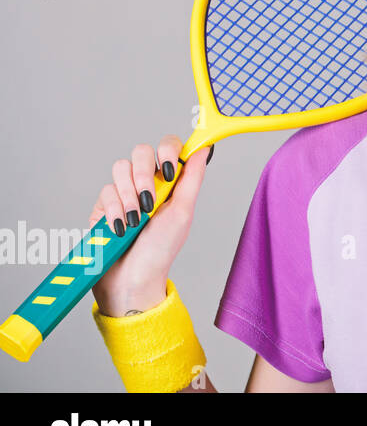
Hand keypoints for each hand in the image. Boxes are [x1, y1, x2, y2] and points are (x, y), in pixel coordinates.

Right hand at [88, 136, 213, 316]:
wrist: (132, 278)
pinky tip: (121, 227)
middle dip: (145, 175)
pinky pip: (105, 191)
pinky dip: (115, 210)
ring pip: (120, 168)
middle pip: (141, 151)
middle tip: (149, 202)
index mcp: (170, 181)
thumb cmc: (161, 249)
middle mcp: (147, 182)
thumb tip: (204, 147)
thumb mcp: (183, 212)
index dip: (168, 149)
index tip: (169, 169)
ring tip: (136, 220)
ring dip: (130, 195)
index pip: (168, 147)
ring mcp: (124, 192)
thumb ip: (192, 177)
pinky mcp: (103, 205)